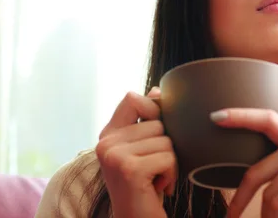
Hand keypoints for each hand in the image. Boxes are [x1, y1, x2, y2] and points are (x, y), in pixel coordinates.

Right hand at [96, 87, 176, 217]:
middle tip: (155, 169)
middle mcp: (105, 143)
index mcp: (108, 134)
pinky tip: (159, 188)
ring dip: (171, 163)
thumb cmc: (146, 186)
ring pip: (167, 140)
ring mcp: (114, 155)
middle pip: (158, 122)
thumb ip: (148, 120)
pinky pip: (169, 157)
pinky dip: (172, 174)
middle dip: (167, 147)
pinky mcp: (129, 169)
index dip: (154, 109)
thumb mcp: (146, 150)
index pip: (132, 98)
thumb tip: (157, 89)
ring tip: (156, 179)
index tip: (158, 134)